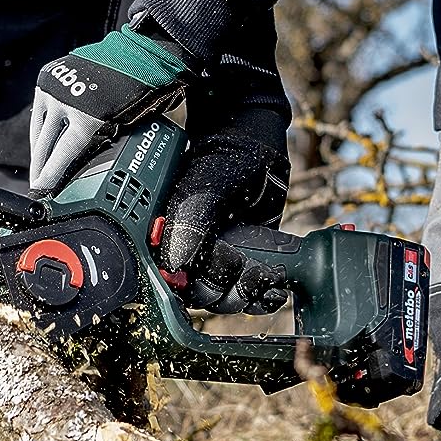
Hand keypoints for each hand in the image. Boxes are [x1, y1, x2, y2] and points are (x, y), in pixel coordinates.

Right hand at [28, 22, 193, 194]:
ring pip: (39, 130)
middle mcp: (67, 104)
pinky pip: (41, 111)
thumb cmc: (146, 90)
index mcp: (88, 120)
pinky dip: (42, 127)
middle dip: (40, 170)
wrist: (141, 51)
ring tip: (40, 168)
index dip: (49, 179)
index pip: (60, 158)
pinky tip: (44, 142)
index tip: (41, 192)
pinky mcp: (50, 77)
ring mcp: (55, 89)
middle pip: (44, 148)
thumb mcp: (142, 127)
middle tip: (39, 187)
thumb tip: (143, 179)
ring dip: (38, 151)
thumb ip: (132, 151)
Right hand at [157, 107, 291, 313]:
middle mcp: (187, 252)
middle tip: (250, 271)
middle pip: (202, 296)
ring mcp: (217, 257)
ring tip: (267, 278)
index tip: (224, 272)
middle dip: (228, 291)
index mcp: (165, 240)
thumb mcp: (201, 192)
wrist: (253, 143)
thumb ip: (189, 228)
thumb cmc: (221, 158)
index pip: (174, 284)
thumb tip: (178, 268)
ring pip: (225, 297)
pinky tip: (274, 289)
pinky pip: (248, 290)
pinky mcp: (244, 258)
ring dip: (248, 296)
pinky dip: (262, 297)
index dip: (198, 287)